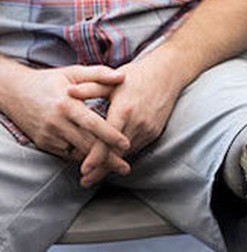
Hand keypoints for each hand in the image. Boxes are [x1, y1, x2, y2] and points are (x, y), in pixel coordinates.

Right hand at [2, 64, 130, 169]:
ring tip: (115, 166)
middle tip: (126, 168)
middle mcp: (57, 123)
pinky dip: (81, 157)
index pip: (92, 124)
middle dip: (107, 158)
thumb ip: (99, 74)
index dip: (110, 135)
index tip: (126, 145)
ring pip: (76, 153)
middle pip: (86, 145)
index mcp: (67, 104)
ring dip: (95, 161)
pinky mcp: (43, 143)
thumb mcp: (74, 73)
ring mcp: (48, 135)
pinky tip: (96, 160)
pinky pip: (66, 154)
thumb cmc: (50, 80)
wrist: (15, 92)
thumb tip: (123, 77)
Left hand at [71, 53, 184, 186]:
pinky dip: (124, 153)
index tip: (83, 170)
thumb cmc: (137, 75)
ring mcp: (148, 128)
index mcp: (124, 110)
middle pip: (116, 153)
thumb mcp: (112, 81)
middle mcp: (138, 122)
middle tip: (85, 181)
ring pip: (127, 152)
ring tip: (95, 172)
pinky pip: (137, 147)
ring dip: (112, 162)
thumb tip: (68, 91)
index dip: (95, 158)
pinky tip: (113, 157)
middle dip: (101, 169)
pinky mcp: (155, 131)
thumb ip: (90, 88)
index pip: (107, 140)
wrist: (168, 73)